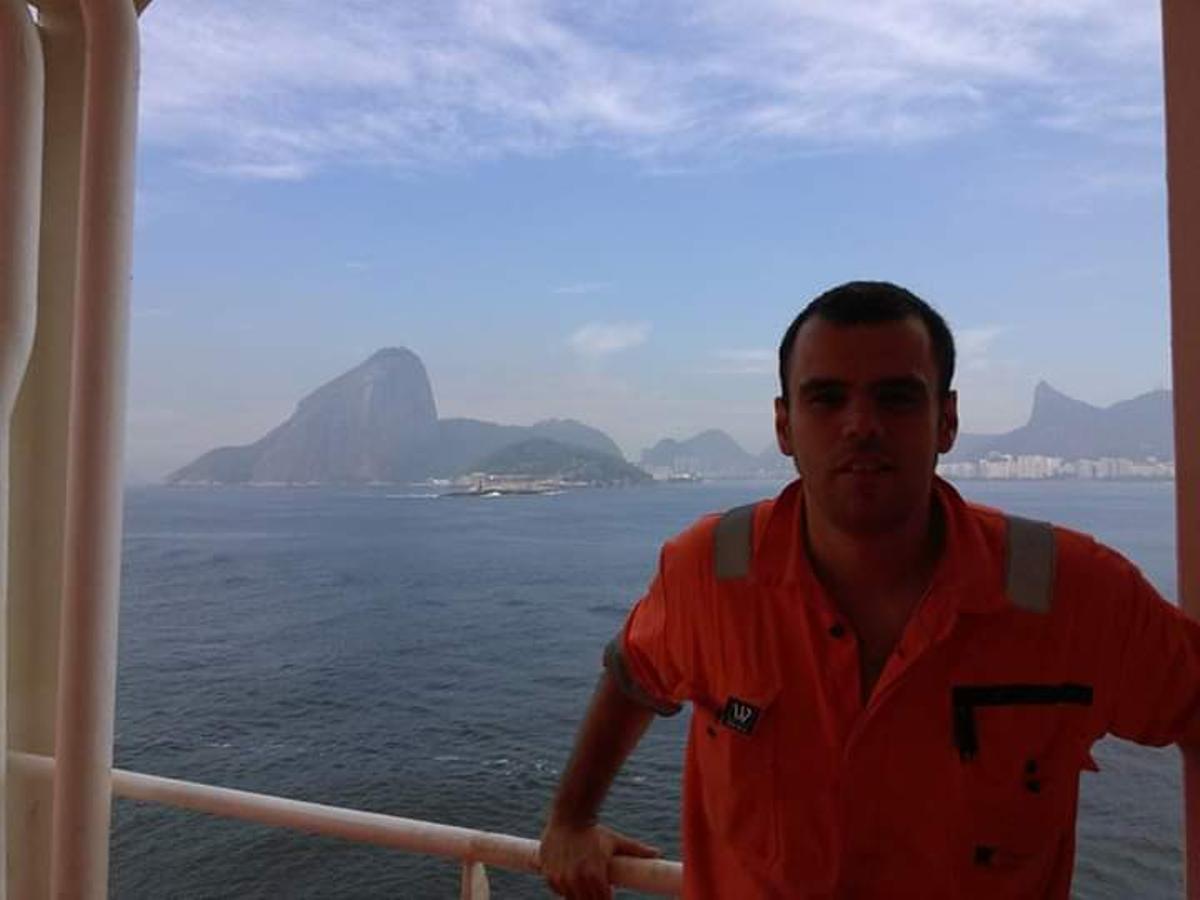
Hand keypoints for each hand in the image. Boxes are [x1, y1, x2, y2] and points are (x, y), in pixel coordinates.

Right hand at [537, 819, 660, 898]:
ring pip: (571, 899)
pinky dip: (563, 888)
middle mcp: (577, 879)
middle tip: (596, 886)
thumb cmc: (594, 831)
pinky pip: (558, 890)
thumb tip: (658, 853)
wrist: (569, 816)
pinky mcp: (549, 874)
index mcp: (595, 875)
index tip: (608, 893)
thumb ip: (636, 850)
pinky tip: (570, 876)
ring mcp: (561, 878)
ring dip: (577, 894)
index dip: (606, 899)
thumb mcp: (616, 841)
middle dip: (592, 898)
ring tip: (584, 881)